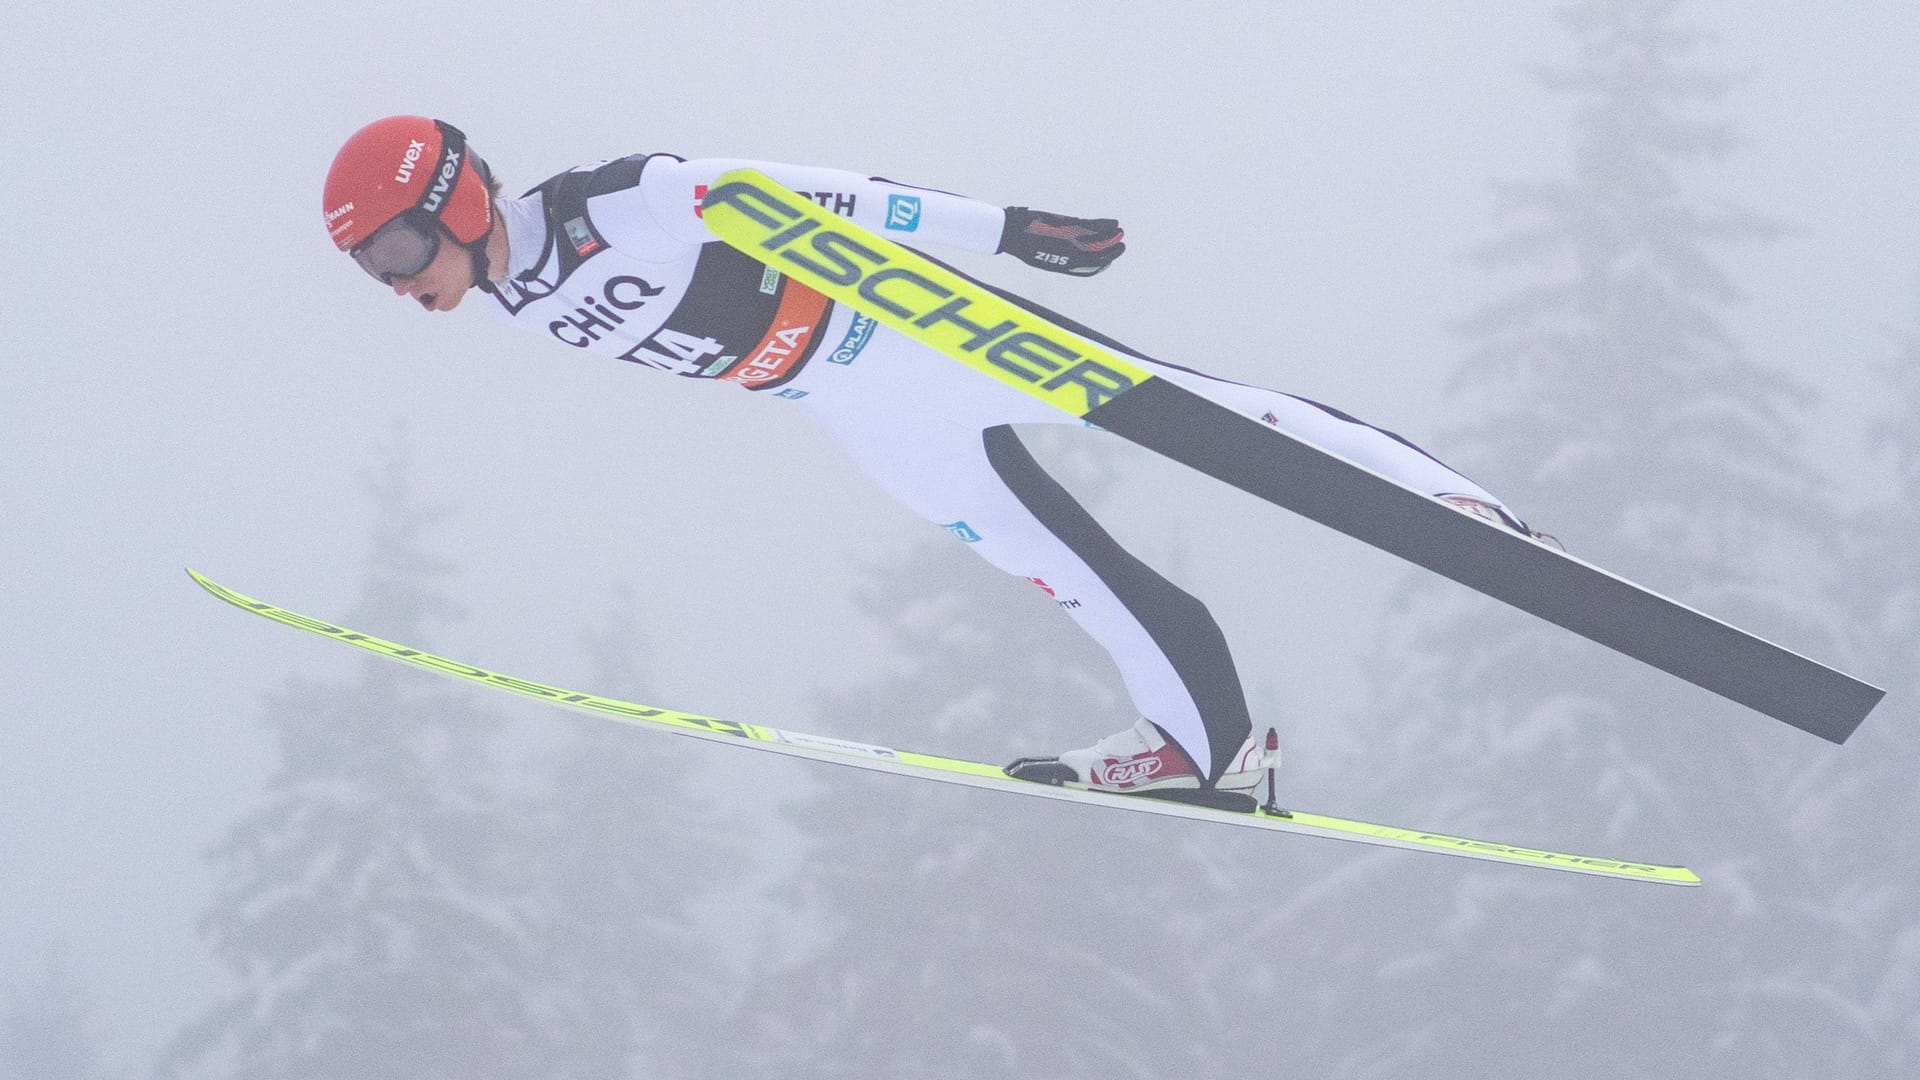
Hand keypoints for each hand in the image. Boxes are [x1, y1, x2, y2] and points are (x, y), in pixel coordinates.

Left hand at [998, 207, 1125, 275]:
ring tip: (1121, 232)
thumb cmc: (1022, 244)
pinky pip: (1092, 227)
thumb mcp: (1040, 256)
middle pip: (1097, 256)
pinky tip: (1114, 222)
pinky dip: (1105, 224)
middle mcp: (1069, 256)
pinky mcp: (1069, 227)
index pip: (1087, 269)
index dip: (1101, 266)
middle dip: (1111, 252)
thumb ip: (1057, 256)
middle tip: (1121, 246)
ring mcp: (1070, 241)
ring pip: (1098, 241)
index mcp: (1062, 266)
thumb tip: (1066, 253)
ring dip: (1112, 237)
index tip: (1109, 261)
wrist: (1012, 233)